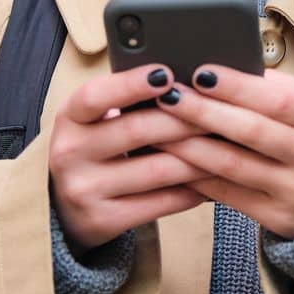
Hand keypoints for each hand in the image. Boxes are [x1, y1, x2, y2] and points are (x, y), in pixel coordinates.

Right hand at [49, 64, 209, 251]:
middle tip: (223, 110)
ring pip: (158, 169)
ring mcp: (84, 190)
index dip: (132, 84)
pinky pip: (163, 202)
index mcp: (69, 118)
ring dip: (201, 156)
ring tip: (229, 143)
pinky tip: (214, 178)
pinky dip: (195, 189)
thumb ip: (124, 101)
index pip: (96, 95)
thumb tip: (183, 81)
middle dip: (186, 118)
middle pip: (138, 129)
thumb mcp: (93, 120)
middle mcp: (69, 153)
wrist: (64, 209)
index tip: (167, 73)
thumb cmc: (94, 149)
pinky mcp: (104, 220)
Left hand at [153, 66, 293, 238]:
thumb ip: (273, 89)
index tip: (199, 71)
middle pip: (251, 131)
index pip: (276, 99)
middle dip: (203, 111)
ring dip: (189, 144)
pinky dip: (196, 175)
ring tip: (158, 126)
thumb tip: (217, 70)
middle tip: (168, 95)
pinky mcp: (279, 218)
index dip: (236, 86)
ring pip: (232, 165)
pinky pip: (227, 194)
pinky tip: (172, 159)